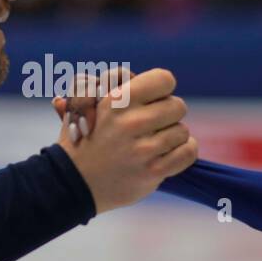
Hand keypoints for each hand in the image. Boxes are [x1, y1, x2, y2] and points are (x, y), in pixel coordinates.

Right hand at [56, 68, 196, 213]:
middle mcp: (130, 122)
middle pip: (178, 106)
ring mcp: (142, 149)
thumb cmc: (82, 140)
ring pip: (182, 131)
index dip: (161, 89)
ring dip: (172, 137)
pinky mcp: (152, 171)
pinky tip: (169, 154)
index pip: (164, 79)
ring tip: (154, 143)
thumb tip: (125, 76)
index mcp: (116, 100)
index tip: (152, 100)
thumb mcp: (82, 105)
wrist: (73, 183)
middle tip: (152, 125)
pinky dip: (183, 152)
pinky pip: (188, 152)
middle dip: (168, 115)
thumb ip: (105, 85)